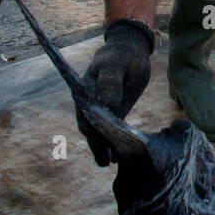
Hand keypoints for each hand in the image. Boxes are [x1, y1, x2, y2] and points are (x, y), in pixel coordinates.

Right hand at [82, 18, 153, 164]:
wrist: (129, 51)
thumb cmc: (122, 56)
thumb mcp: (117, 65)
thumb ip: (111, 82)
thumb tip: (107, 104)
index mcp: (85, 90)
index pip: (86, 115)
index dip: (92, 130)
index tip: (100, 145)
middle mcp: (88, 102)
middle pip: (90, 127)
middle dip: (97, 145)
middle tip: (105, 162)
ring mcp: (98, 108)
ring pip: (98, 131)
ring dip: (103, 147)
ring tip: (110, 163)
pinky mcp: (111, 112)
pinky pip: (109, 129)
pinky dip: (112, 141)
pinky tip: (118, 154)